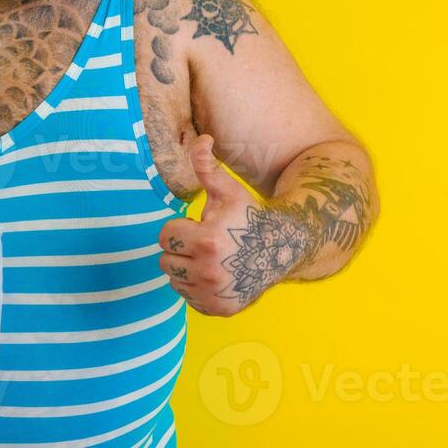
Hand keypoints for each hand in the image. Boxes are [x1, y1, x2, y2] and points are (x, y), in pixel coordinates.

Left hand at [157, 135, 310, 315]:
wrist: (282, 249)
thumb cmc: (249, 215)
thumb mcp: (227, 189)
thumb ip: (206, 165)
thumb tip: (201, 138)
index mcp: (206, 241)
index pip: (164, 237)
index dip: (180, 227)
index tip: (199, 225)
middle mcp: (209, 272)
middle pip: (165, 260)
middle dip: (181, 248)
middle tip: (205, 242)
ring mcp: (215, 294)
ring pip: (174, 280)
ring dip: (186, 269)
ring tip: (211, 258)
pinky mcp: (220, 309)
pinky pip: (188, 298)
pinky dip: (197, 289)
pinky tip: (217, 275)